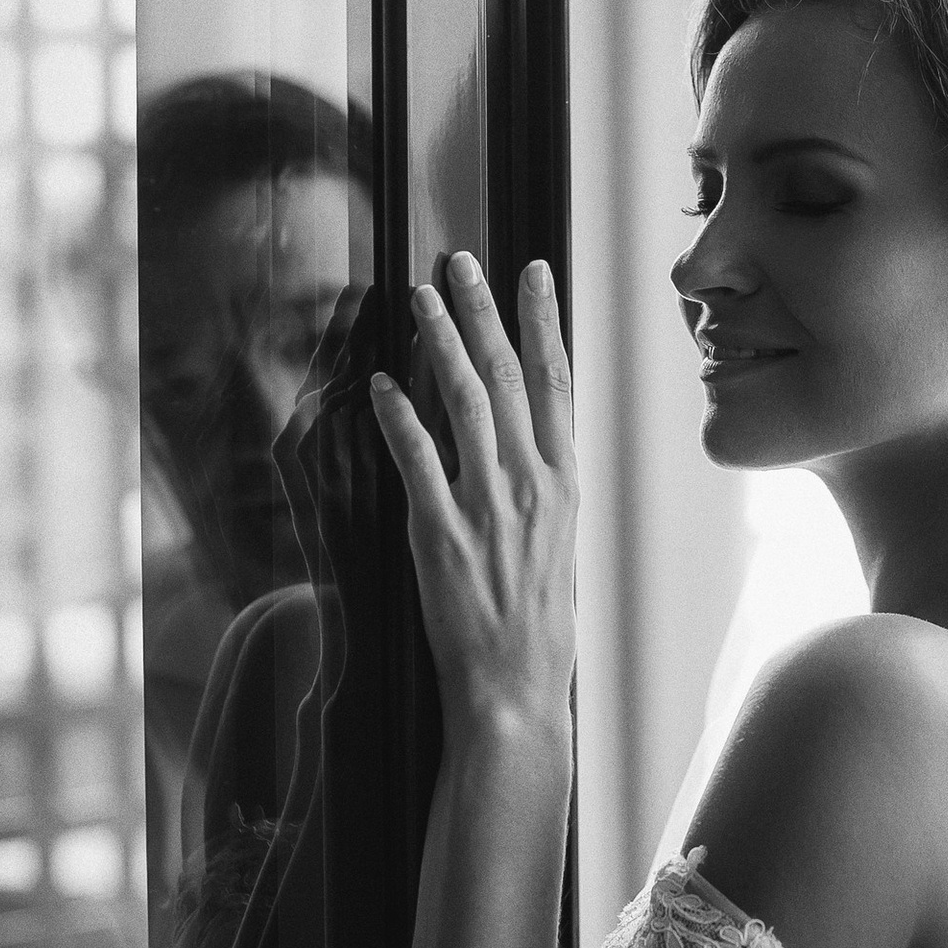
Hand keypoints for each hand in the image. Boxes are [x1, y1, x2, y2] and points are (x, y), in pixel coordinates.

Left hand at [370, 252, 577, 735]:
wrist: (518, 686)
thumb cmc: (540, 624)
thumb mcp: (559, 543)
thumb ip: (542, 487)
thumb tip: (524, 442)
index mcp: (565, 482)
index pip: (557, 380)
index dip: (542, 319)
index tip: (532, 273)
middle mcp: (532, 482)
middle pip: (507, 374)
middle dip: (481, 308)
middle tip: (459, 262)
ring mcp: (488, 504)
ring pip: (464, 401)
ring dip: (438, 341)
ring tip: (420, 299)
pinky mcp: (443, 531)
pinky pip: (418, 458)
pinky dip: (398, 416)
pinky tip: (381, 384)